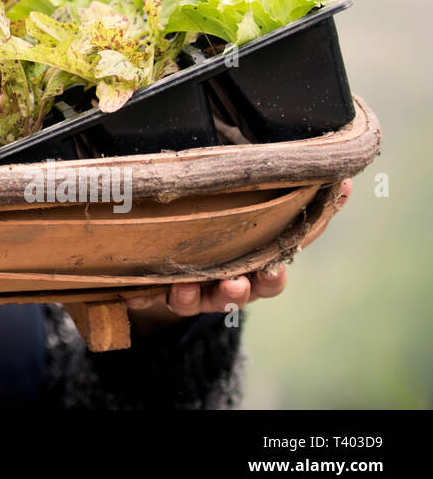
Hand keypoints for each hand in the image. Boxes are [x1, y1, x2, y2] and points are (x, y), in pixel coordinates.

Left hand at [124, 177, 351, 335]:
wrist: (176, 250)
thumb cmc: (225, 223)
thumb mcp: (256, 207)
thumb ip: (293, 196)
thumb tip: (345, 179)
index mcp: (250, 267)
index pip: (270, 276)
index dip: (274, 275)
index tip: (276, 268)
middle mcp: (222, 282)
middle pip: (234, 294)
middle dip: (236, 290)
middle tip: (236, 283)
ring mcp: (189, 288)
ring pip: (192, 299)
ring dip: (191, 296)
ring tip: (184, 289)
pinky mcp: (154, 288)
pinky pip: (147, 294)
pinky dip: (141, 294)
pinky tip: (134, 292)